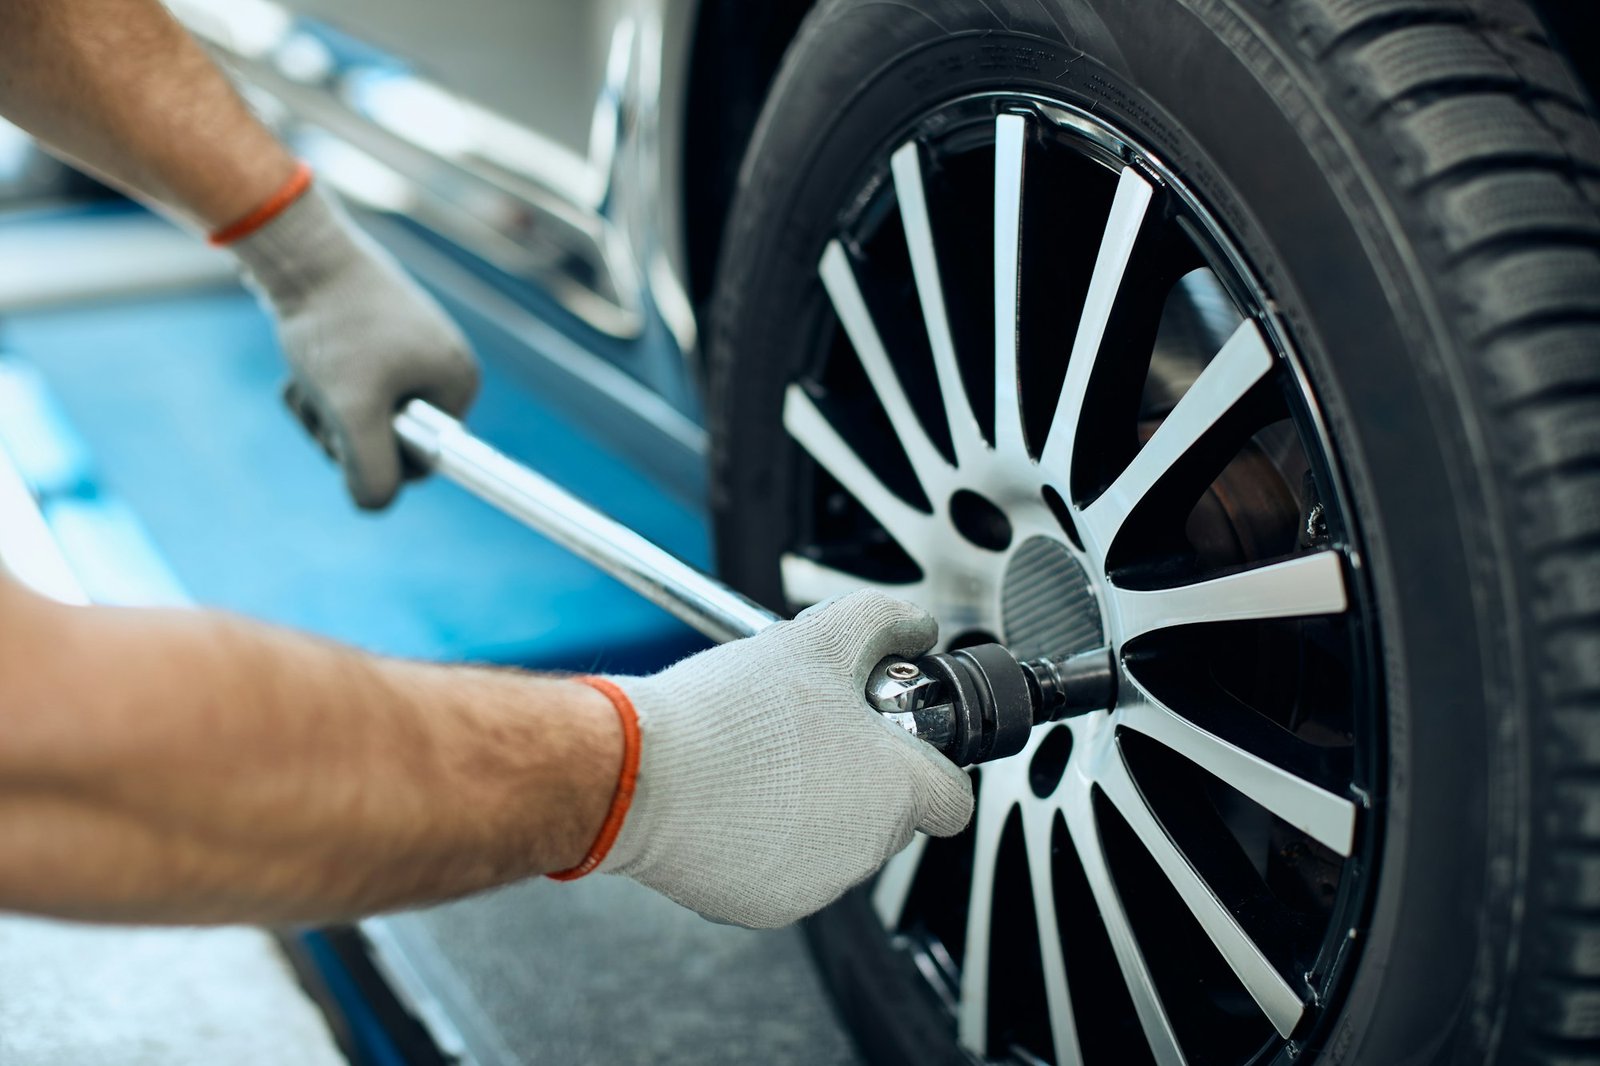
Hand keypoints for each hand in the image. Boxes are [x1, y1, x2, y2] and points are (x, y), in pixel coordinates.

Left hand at [231, 187, 478, 508]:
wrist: (300, 252)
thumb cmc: (332, 326)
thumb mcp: (351, 410)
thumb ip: (371, 470)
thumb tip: (375, 505)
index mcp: (458, 384)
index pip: (424, 462)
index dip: (379, 459)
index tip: (346, 428)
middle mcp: (443, 369)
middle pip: (389, 443)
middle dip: (344, 433)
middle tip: (318, 402)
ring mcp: (409, 353)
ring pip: (362, 418)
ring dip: (324, 412)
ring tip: (305, 377)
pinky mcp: (375, 341)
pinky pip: (349, 391)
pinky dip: (321, 389)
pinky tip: (302, 366)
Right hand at [597, 590, 974, 927]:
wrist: (642, 774)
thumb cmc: (731, 716)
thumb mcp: (820, 637)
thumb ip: (882, 622)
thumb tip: (912, 625)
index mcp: (895, 789)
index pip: (953, 799)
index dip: (931, 765)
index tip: (902, 745)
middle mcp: (865, 848)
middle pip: (889, 817)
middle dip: (860, 779)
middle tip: (811, 736)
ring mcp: (816, 885)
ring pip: (834, 844)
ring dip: (812, 809)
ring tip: (761, 763)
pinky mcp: (762, 907)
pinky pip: (780, 872)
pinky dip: (763, 841)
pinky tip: (730, 800)